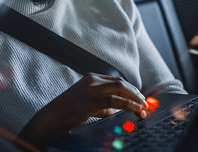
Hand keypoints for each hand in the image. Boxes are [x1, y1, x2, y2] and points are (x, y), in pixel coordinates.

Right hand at [16, 73, 147, 147]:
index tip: (140, 99)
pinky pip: (114, 100)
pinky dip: (128, 104)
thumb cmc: (67, 112)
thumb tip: (115, 110)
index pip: (117, 81)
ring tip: (143, 108)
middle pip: (121, 83)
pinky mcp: (91, 100)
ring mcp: (91, 88)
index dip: (131, 90)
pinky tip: (135, 109)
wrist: (51, 117)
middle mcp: (92, 80)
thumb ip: (101, 106)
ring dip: (135, 98)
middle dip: (136, 93)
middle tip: (145, 103)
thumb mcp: (87, 105)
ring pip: (120, 88)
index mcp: (91, 78)